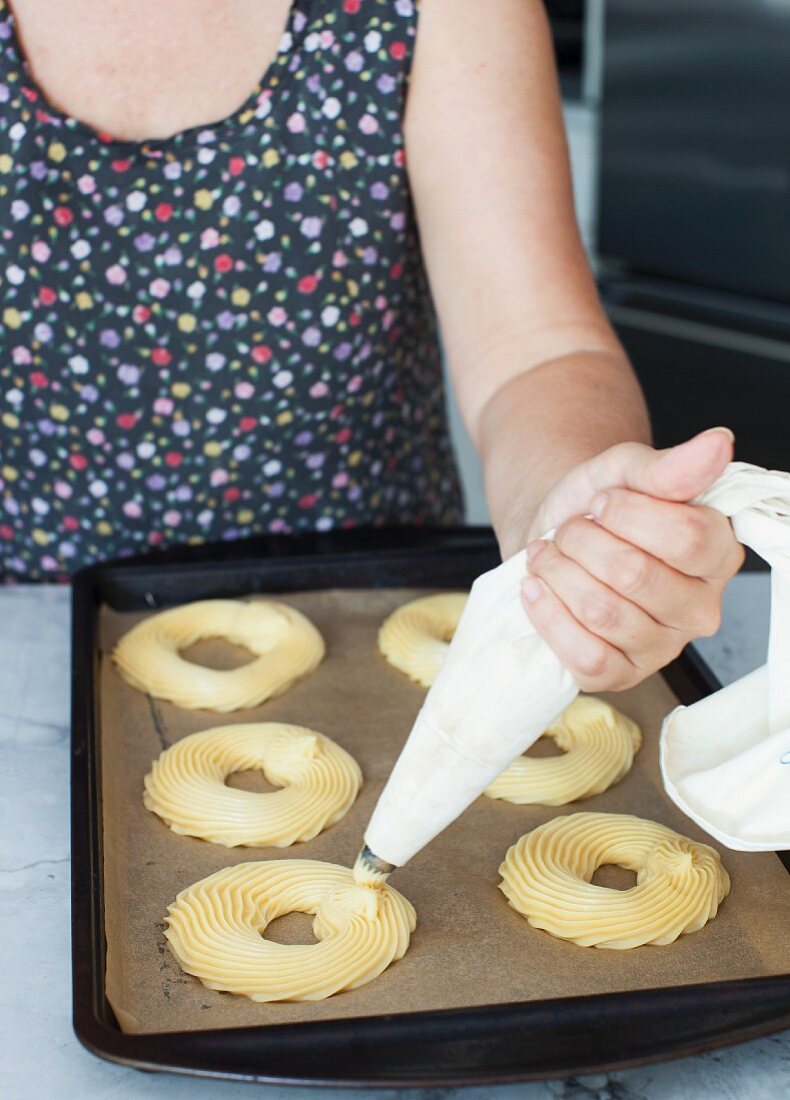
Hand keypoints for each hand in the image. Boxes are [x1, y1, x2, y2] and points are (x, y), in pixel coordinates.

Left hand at [520, 428, 744, 691]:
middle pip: (636, 576)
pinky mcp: (620, 675)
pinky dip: (547, 613)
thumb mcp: (625, 472)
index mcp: (718, 553)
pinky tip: (536, 586)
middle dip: (583, 541)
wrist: (554, 536)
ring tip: (550, 554)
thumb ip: (668, 466)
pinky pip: (584, 654)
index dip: (627, 514)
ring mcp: (662, 647)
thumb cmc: (596, 507)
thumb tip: (718, 444)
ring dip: (558, 572)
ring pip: (602, 612)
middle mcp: (701, 608)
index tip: (601, 501)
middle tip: (570, 530)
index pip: (686, 538)